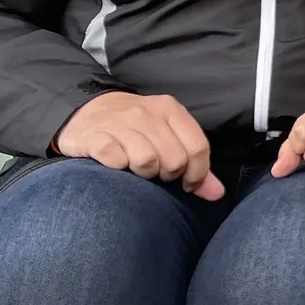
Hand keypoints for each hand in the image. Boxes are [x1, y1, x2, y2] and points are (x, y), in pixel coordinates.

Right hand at [55, 91, 224, 199]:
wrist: (88, 111)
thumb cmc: (135, 129)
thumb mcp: (168, 135)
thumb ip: (195, 164)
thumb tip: (217, 194)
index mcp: (170, 110)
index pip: (198, 147)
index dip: (197, 173)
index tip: (186, 184)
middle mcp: (147, 113)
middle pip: (174, 159)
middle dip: (168, 175)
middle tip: (156, 174)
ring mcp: (120, 124)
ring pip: (147, 161)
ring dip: (143, 174)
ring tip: (136, 170)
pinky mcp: (95, 137)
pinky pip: (116, 160)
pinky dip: (118, 168)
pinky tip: (116, 165)